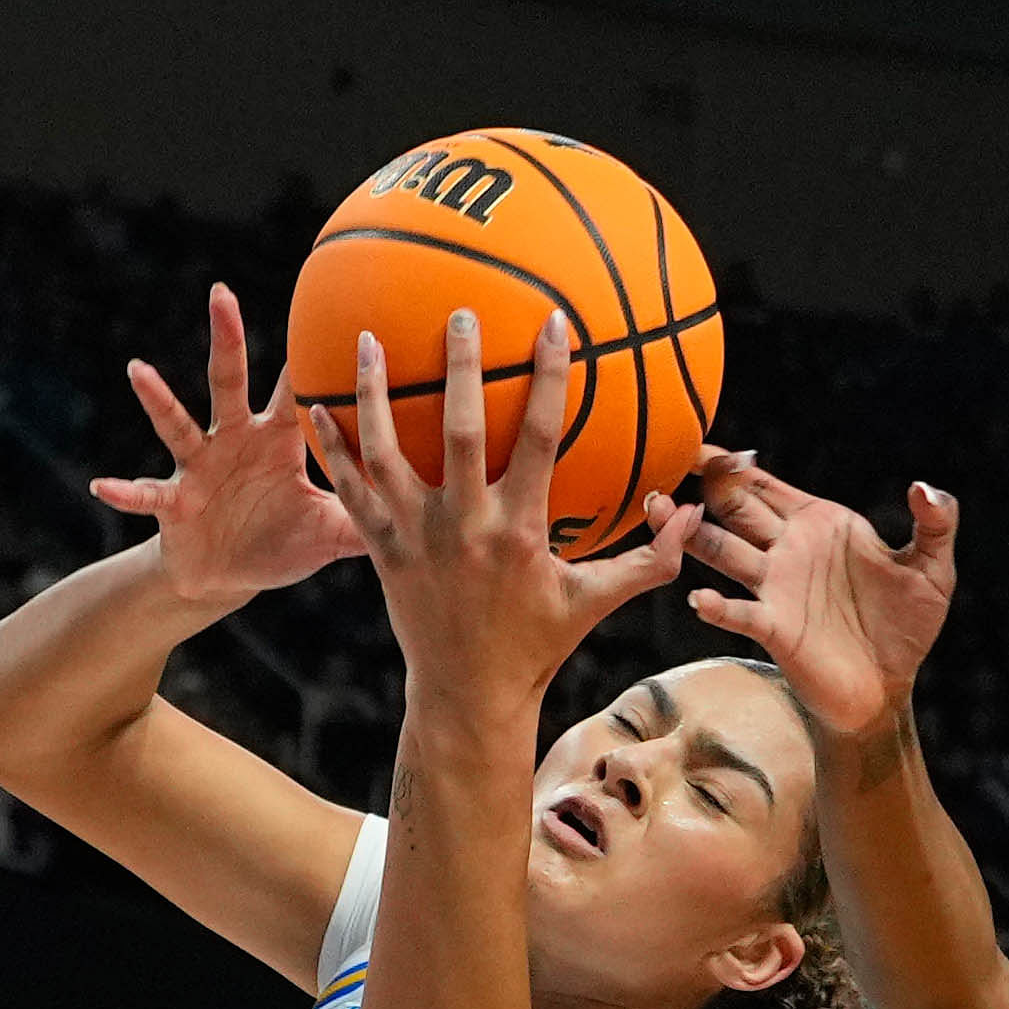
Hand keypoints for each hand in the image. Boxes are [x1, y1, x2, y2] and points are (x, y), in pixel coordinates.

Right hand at [92, 287, 365, 610]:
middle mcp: (234, 441)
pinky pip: (147, 495)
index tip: (329, 313)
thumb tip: (438, 511)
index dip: (311, 358)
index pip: (296, 389)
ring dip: (158, 400)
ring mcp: (199, 467)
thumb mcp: (330, 534)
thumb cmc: (280, 544)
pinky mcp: (173, 502)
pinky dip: (126, 491)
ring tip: (138, 371)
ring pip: (179, 424)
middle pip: (230, 381)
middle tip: (222, 291)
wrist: (225, 576)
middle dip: (227, 338)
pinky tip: (101, 485)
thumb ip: (374, 516)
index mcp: (276, 441)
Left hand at [312, 304, 695, 714]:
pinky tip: (317, 406)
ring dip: (374, 394)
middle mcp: (464, 525)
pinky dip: (333, 448)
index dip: (548, 379)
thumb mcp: (593, 603)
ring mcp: (416, 536)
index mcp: (519, 529)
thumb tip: (692, 515)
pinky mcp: (381, 549)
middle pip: (458, 430)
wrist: (467, 695)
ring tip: (368, 340)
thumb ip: (648, 560)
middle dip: (459, 367)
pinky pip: (351, 490)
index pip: (538, 438)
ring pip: (387, 452)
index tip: (553, 323)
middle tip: (459, 312)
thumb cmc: (535, 644)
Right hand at [684, 456, 956, 747]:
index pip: (765, 485)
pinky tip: (699, 597)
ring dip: (691, 534)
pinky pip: (738, 612)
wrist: (888, 689)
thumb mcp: (933, 571)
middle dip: (702, 486)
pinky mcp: (774, 628)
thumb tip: (923, 487)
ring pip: (722, 551)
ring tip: (660, 512)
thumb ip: (936, 523)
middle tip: (667, 463)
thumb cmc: (907, 628)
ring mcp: (775, 588)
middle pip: (733, 509)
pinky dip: (717, 605)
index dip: (734, 464)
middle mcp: (787, 550)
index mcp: (819, 523)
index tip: (701, 443)